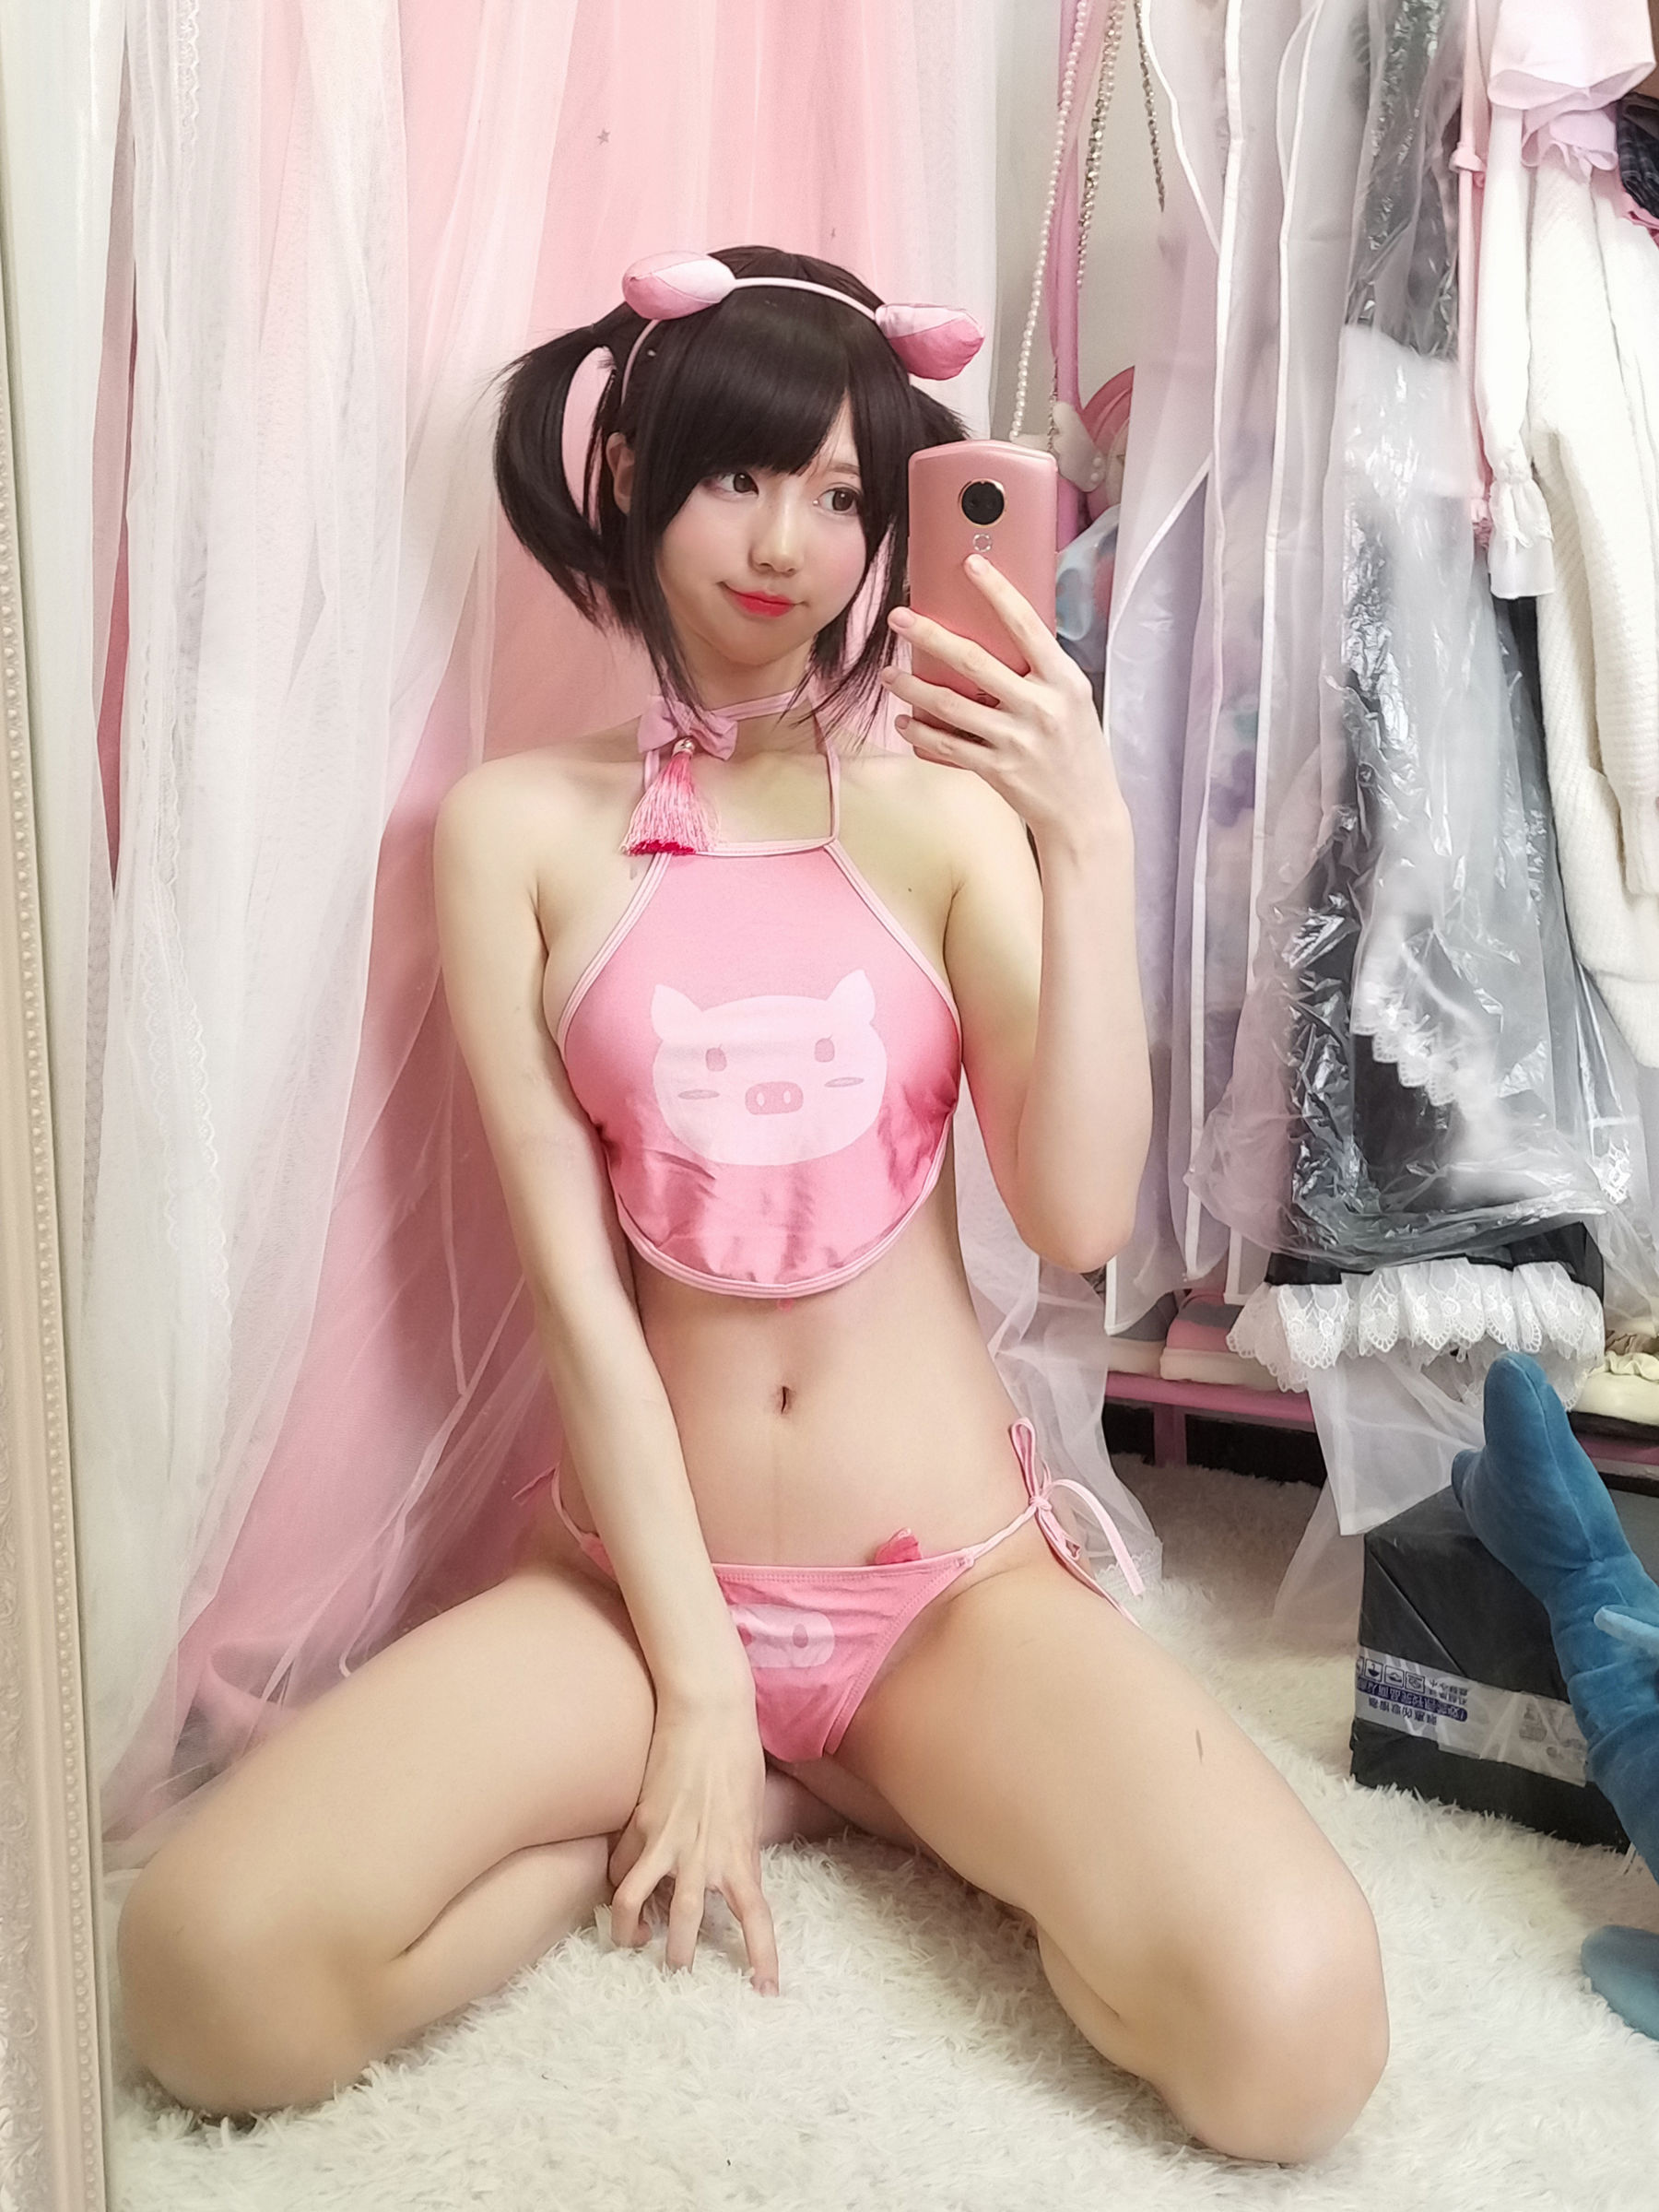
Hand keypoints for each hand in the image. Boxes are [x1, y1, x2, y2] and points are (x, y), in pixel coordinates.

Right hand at [606, 1697, 779, 1994]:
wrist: (710, 1711)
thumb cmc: (740, 1755)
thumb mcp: (752, 1812)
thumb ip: (739, 1851)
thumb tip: (727, 1879)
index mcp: (739, 1853)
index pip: (755, 1917)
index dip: (761, 1958)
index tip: (766, 1991)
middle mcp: (702, 1855)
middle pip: (685, 1924)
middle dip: (678, 1957)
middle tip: (677, 1968)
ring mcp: (666, 1839)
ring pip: (634, 1902)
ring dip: (630, 1930)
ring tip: (632, 1941)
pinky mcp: (641, 1820)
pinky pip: (622, 1863)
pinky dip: (618, 1881)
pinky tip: (621, 1887)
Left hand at [880, 558, 1125, 845]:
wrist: (1085, 814)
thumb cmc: (1078, 750)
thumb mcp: (1073, 700)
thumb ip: (1042, 671)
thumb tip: (1003, 634)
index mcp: (1063, 680)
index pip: (1027, 624)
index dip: (996, 592)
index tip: (970, 564)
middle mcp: (1040, 706)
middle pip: (974, 661)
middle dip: (930, 635)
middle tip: (898, 617)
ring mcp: (1017, 740)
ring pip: (951, 706)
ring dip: (913, 688)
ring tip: (890, 674)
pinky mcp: (998, 770)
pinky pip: (949, 747)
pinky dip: (922, 734)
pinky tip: (904, 722)